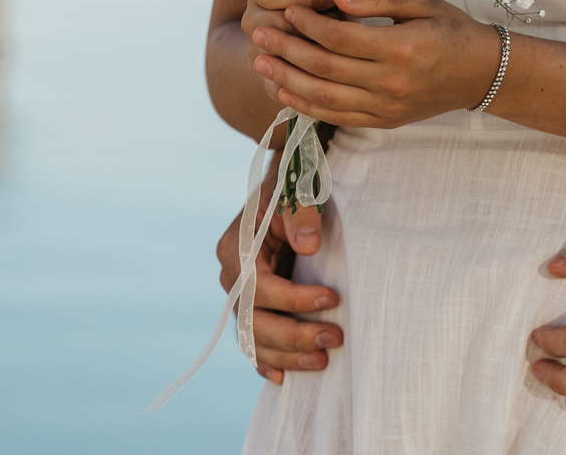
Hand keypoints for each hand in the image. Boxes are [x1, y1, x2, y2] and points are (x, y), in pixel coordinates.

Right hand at [215, 194, 341, 383]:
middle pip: (253, 319)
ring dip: (286, 355)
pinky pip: (252, 343)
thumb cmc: (294, 187)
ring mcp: (238, 296)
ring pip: (252, 338)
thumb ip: (301, 213)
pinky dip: (266, 363)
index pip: (259, 285)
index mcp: (236, 245)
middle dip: (294, 335)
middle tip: (334, 338)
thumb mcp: (299, 190)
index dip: (293, 298)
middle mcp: (231, 275)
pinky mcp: (250, 308)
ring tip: (323, 361)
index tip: (332, 298)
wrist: (288, 190)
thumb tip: (308, 246)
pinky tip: (285, 379)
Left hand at [248, 0, 499, 128]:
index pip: (340, 39)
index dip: (308, 24)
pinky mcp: (383, 121)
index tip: (287, 9)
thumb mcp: (421, 2)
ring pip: (324, 97)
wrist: (481, 73)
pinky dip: (307, 106)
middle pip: (325, 68)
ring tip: (260, 61)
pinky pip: (337, 117)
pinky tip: (284, 90)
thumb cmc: (452, 29)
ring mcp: (386, 107)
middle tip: (259, 34)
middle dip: (287, 50)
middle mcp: (391, 83)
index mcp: (401, 49)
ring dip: (288, 79)